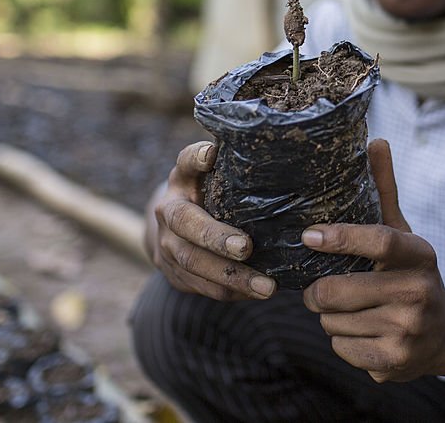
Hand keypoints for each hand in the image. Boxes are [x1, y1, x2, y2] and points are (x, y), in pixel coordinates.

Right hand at [151, 141, 276, 300]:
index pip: (185, 162)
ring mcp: (166, 244)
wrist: (172, 230)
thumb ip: (237, 168)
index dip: (197, 158)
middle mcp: (169, 209)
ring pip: (194, 263)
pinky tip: (256, 293)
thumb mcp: (217, 177)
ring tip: (267, 287)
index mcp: (182, 179)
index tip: (213, 155)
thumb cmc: (210, 195)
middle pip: (186, 224)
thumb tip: (277, 151)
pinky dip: (230, 292)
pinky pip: (201, 287)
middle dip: (216, 238)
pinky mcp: (173, 273)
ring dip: (231, 277)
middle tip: (247, 247)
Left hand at [301, 139, 444, 381]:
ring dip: (330, 317)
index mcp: (420, 253)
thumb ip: (384, 189)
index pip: (378, 240)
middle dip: (318, 291)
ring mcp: (409, 329)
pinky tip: (360, 332)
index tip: (308, 235)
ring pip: (333, 321)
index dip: (341, 237)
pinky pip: (341, 348)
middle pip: (338, 290)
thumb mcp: (401, 232)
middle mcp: (418, 291)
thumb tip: (374, 140)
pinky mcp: (396, 361)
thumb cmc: (410, 273)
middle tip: (318, 288)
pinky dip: (340, 341)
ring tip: (350, 310)